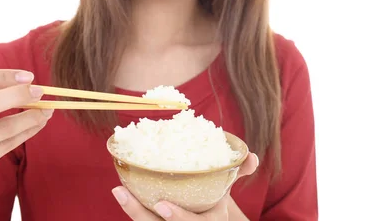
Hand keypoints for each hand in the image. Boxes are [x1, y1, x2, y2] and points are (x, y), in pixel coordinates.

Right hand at [0, 67, 53, 189]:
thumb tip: (25, 80)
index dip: (1, 76)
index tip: (28, 76)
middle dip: (16, 96)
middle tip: (40, 92)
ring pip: (0, 130)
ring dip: (30, 118)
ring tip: (47, 111)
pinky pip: (4, 147)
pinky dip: (25, 133)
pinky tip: (37, 125)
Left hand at [113, 153, 258, 219]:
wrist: (208, 216)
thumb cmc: (215, 198)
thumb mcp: (227, 188)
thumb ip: (238, 172)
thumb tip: (251, 156)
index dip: (178, 219)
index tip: (162, 206)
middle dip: (140, 214)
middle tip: (123, 193)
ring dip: (131, 210)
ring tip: (118, 189)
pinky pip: (144, 220)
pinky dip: (133, 208)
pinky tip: (122, 191)